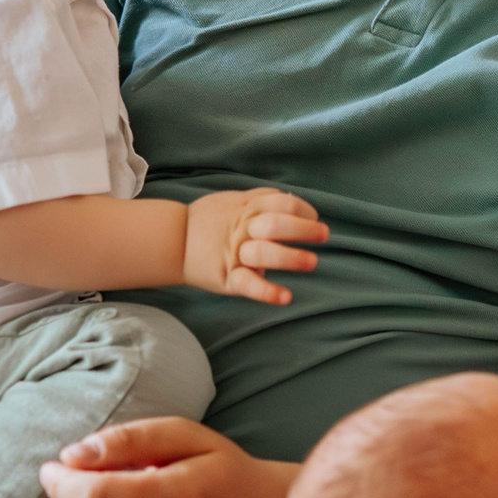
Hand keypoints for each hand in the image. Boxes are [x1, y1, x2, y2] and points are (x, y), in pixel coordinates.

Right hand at [182, 189, 326, 304]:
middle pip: (276, 224)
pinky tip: (286, 297)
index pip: (283, 204)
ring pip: (265, 253)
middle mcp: (243, 229)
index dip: (303, 210)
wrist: (173, 240)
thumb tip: (298, 204)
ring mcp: (236, 254)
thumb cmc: (212, 220)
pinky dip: (267, 292)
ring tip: (312, 263)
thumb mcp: (236, 201)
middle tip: (323, 235)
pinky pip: (249, 285)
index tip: (313, 219)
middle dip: (304, 230)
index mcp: (247, 208)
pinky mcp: (228, 278)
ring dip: (291, 258)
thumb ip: (264, 200)